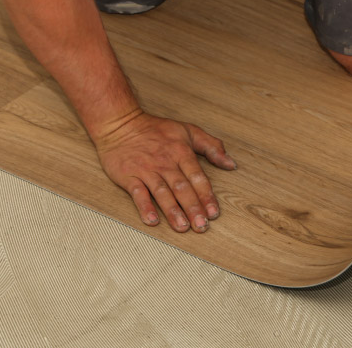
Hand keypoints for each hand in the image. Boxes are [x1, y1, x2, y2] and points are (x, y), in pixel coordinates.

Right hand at [93, 110, 236, 232]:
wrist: (119, 123)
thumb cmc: (156, 129)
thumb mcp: (188, 131)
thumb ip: (212, 146)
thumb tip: (231, 163)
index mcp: (181, 152)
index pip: (197, 177)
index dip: (206, 196)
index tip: (214, 213)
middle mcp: (165, 163)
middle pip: (182, 188)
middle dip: (193, 208)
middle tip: (201, 226)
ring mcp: (146, 170)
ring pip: (162, 193)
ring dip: (173, 211)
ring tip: (182, 227)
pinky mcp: (128, 176)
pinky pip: (137, 193)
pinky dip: (144, 207)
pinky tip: (152, 220)